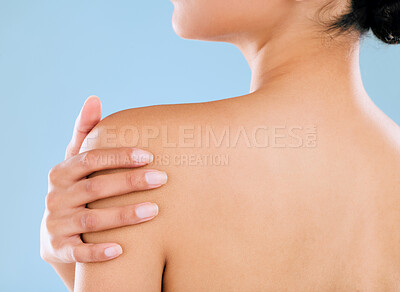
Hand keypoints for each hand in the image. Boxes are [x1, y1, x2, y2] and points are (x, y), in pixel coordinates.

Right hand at [40, 96, 166, 289]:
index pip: (91, 159)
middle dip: (130, 183)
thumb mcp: (77, 161)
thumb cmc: (77, 188)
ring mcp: (57, 223)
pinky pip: (79, 253)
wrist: (57, 230)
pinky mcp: (59, 249)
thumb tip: (94, 98)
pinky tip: (122, 249)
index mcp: (62, 172)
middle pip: (96, 188)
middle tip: (162, 179)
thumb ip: (85, 132)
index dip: (119, 156)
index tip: (149, 156)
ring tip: (155, 210)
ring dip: (124, 215)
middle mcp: (56, 196)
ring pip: (92, 221)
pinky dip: (99, 252)